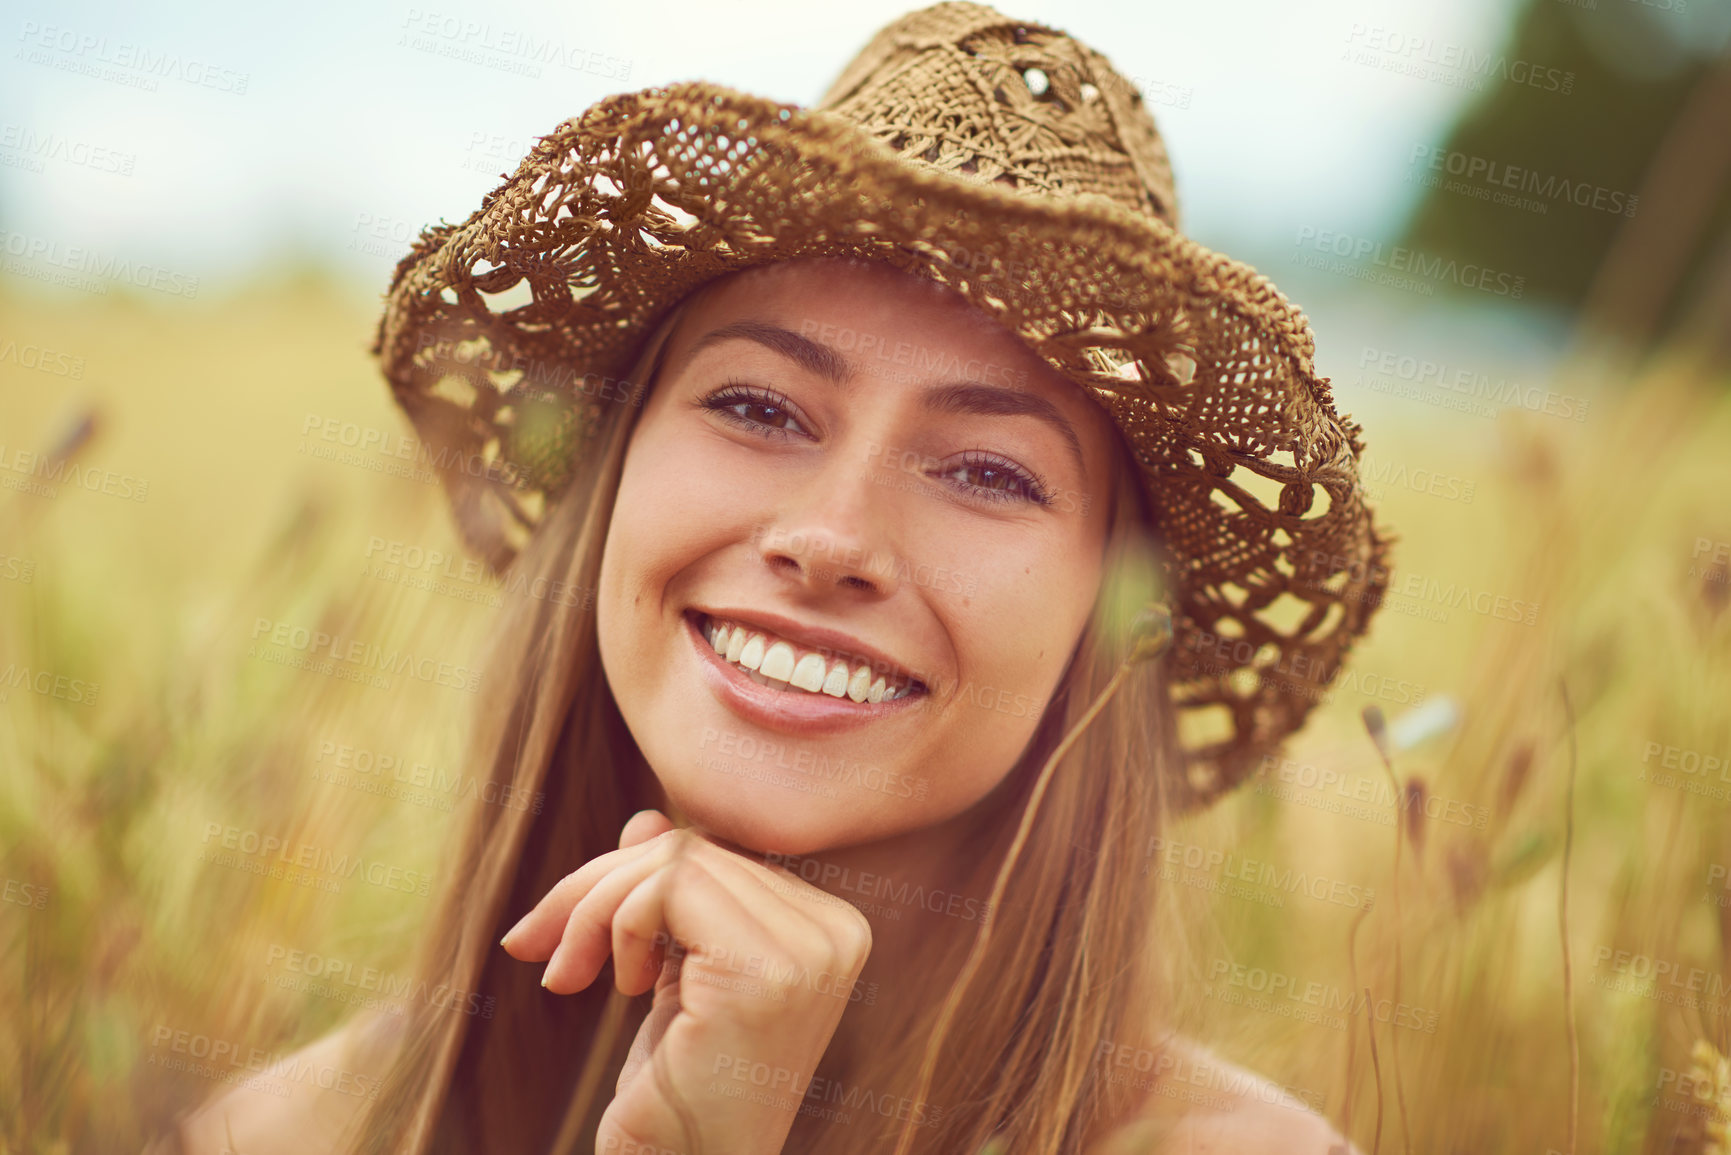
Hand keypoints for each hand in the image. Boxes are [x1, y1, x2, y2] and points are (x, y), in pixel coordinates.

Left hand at [501, 810, 874, 1154]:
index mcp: (831, 928)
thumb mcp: (675, 978)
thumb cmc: (678, 1096)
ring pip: (672, 860)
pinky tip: (617, 987)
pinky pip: (665, 887)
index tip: (567, 938)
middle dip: (597, 889)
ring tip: (570, 973)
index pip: (717, 854)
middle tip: (537, 946)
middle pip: (693, 849)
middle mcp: (837, 933)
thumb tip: (648, 818)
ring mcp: (810, 952)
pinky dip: (614, 924)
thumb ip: (674, 897)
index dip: (627, 880)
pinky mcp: (764, 972)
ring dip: (595, 910)